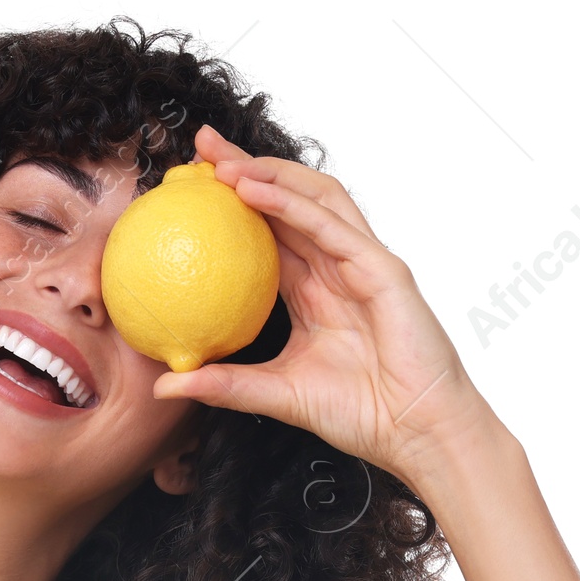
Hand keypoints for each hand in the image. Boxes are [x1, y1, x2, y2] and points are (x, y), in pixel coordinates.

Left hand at [153, 124, 507, 490]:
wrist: (413, 432)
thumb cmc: (360, 413)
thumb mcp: (276, 395)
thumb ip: (224, 385)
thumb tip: (165, 386)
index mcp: (312, 289)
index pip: (267, 232)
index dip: (233, 204)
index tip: (189, 186)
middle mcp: (336, 266)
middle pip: (288, 200)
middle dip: (245, 167)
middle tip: (201, 147)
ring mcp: (361, 262)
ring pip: (313, 197)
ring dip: (267, 173)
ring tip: (222, 163)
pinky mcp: (381, 269)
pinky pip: (331, 227)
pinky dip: (291, 204)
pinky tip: (253, 190)